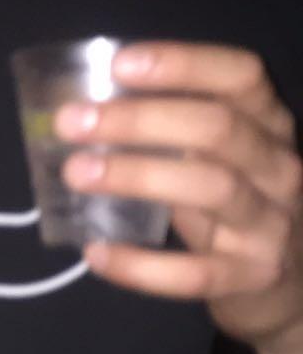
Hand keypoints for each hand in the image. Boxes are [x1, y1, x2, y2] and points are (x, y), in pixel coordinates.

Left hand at [55, 42, 302, 352]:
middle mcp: (280, 168)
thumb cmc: (235, 206)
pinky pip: (196, 274)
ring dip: (137, 175)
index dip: (183, 63)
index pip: (241, 77)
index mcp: (268, 126)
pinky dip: (142, 266)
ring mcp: (273, 225)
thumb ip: (172, 132)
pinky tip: (97, 253)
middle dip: (139, 119)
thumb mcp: (219, 160)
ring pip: (211, 188)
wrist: (288, 290)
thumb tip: (84, 110)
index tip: (119, 64)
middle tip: (73, 123)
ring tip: (75, 173)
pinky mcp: (253, 278)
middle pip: (218, 128)